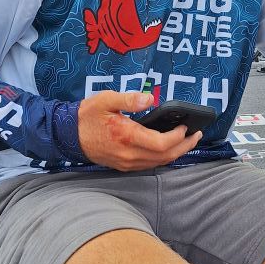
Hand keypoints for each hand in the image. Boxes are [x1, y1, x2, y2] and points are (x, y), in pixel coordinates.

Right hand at [77, 90, 202, 170]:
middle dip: (184, 146)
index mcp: (127, 137)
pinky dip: (164, 157)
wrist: (67, 135)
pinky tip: (169, 147)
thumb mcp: (105, 99)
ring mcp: (126, 162)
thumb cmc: (87, 116)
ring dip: (176, 153)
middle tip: (197, 134)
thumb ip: (128, 99)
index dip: (178, 136)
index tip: (186, 125)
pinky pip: (150, 165)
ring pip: (159, 163)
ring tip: (188, 140)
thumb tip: (149, 98)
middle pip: (165, 156)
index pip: (162, 143)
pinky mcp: (124, 165)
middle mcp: (129, 154)